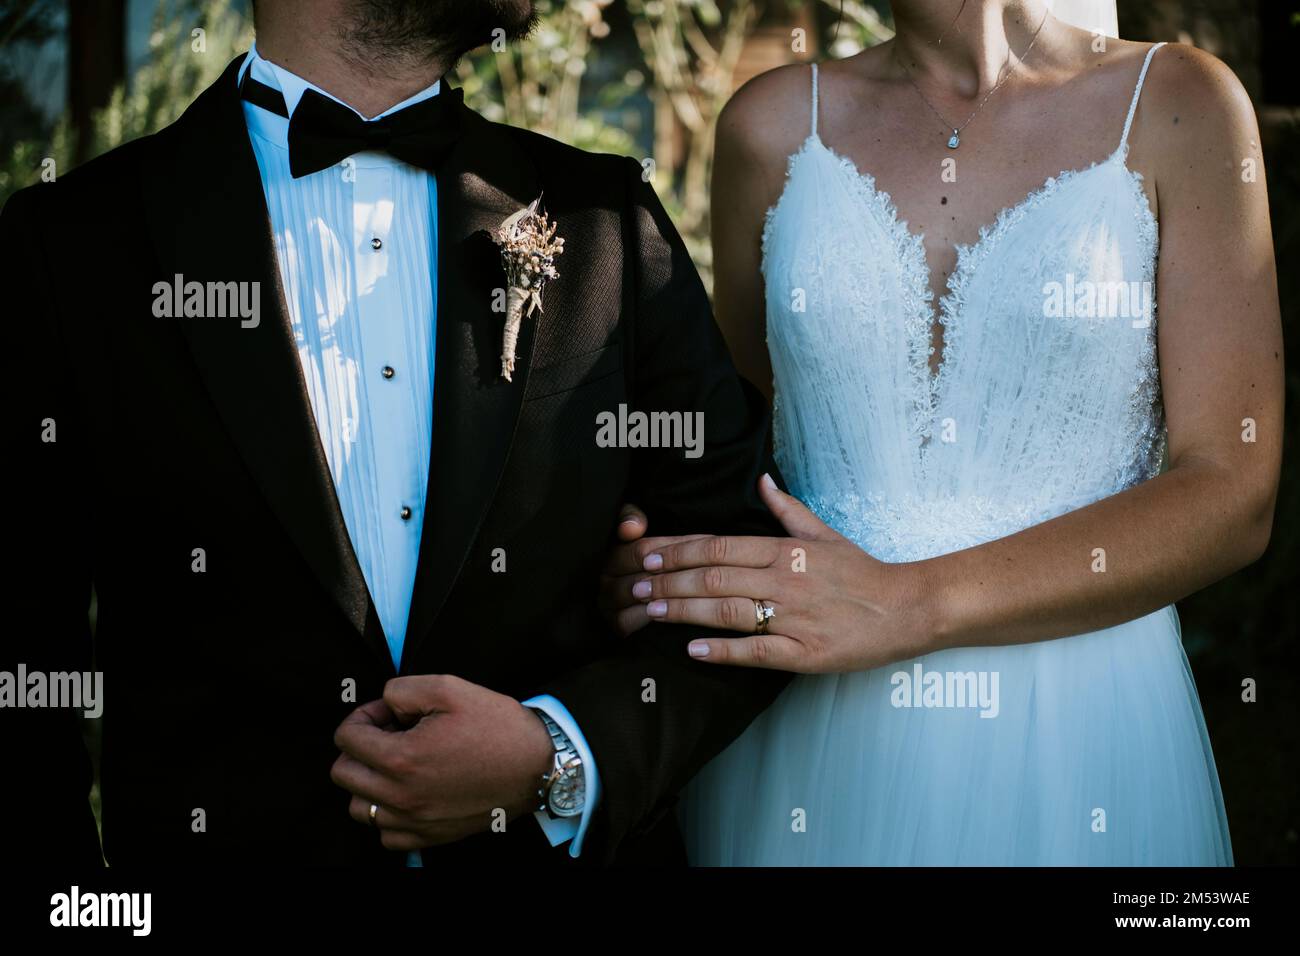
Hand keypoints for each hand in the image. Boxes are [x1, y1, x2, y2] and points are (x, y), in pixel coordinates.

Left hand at [330, 675, 553, 851]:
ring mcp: (415, 821)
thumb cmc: (499, 727)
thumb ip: (402, 690)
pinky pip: (386, 835)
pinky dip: (388, 815)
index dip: (365, 715)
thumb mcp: (450, 688)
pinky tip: (408, 793)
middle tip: (391, 734)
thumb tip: (385, 705)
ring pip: (359, 808)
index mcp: (402, 758)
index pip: (346, 738)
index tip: (390, 712)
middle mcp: (401, 796)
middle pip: (343, 774)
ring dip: (368, 783)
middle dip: (359, 747)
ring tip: (397, 765)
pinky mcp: (431, 837)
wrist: (538, 767)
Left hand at [618, 474, 937, 672]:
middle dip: (667, 580)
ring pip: (726, 610)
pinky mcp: (804, 652)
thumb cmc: (861, 572)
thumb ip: (787, 508)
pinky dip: (721, 650)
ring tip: (650, 612)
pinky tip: (691, 650)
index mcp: (784, 550)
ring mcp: (793, 616)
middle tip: (632, 586)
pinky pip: (755, 650)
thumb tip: (761, 479)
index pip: (718, 545)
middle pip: (712, 576)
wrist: (905, 609)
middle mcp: (784, 579)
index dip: (677, 549)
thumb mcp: (824, 533)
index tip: (645, 554)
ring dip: (683, 610)